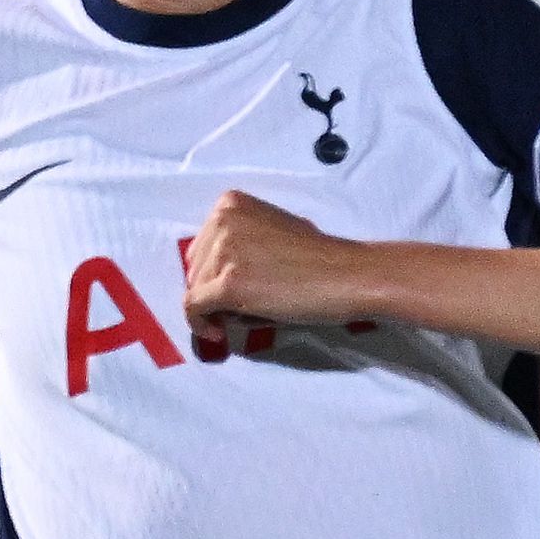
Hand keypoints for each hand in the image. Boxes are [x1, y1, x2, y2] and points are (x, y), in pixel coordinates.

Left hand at [177, 191, 375, 357]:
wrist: (345, 275)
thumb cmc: (318, 257)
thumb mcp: (272, 230)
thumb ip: (241, 242)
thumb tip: (218, 275)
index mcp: (230, 204)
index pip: (201, 245)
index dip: (212, 272)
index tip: (229, 290)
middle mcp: (222, 221)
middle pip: (194, 268)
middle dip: (212, 290)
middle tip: (241, 307)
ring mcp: (224, 252)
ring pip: (194, 290)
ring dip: (215, 309)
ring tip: (249, 314)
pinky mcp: (229, 285)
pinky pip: (194, 309)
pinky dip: (200, 325)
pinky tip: (216, 334)